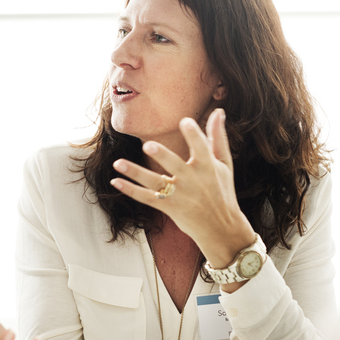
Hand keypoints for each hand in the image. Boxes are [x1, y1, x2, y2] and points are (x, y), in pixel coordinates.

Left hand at [109, 108, 254, 270]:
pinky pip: (146, 198)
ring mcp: (179, 195)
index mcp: (208, 168)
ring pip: (154, 183)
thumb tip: (219, 111)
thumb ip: (217, 138)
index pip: (202, 149)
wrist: (221, 228)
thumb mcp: (223, 164)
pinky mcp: (169, 207)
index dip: (194, 135)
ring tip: (117, 162)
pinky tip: (115, 181)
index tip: (185, 121)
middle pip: (175, 166)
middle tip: (148, 145)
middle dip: (163, 156)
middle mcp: (193, 181)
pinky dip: (130, 190)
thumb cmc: (222, 191)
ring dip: (135, 173)